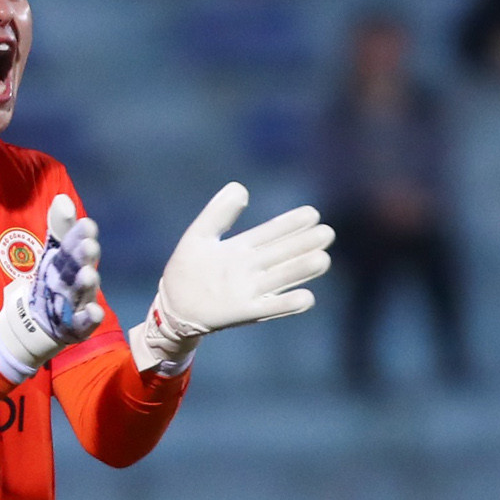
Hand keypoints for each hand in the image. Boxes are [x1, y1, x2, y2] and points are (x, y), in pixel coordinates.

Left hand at [0, 194, 104, 381]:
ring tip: (87, 275)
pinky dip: (90, 318)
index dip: (80, 235)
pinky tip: (94, 312)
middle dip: (85, 256)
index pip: (75, 243)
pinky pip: (86, 322)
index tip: (85, 224)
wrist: (43, 320)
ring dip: (87, 283)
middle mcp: (80, 278)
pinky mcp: (79, 325)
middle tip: (88, 245)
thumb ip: (59, 227)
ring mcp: (81, 301)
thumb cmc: (54, 280)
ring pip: (85, 292)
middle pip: (82, 265)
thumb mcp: (54, 252)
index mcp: (73, 259)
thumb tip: (62, 198)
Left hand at [131, 182, 333, 372]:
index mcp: (243, 249)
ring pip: (281, 277)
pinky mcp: (244, 311)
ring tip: (322, 259)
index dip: (291, 223)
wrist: (172, 305)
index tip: (312, 213)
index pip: (272, 232)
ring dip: (301, 270)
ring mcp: (249, 290)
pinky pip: (269, 307)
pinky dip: (287, 304)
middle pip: (283, 254)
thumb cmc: (186, 269)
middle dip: (305, 244)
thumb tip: (240, 188)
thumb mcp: (199, 235)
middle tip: (327, 233)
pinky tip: (306, 297)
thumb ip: (218, 212)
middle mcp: (251, 269)